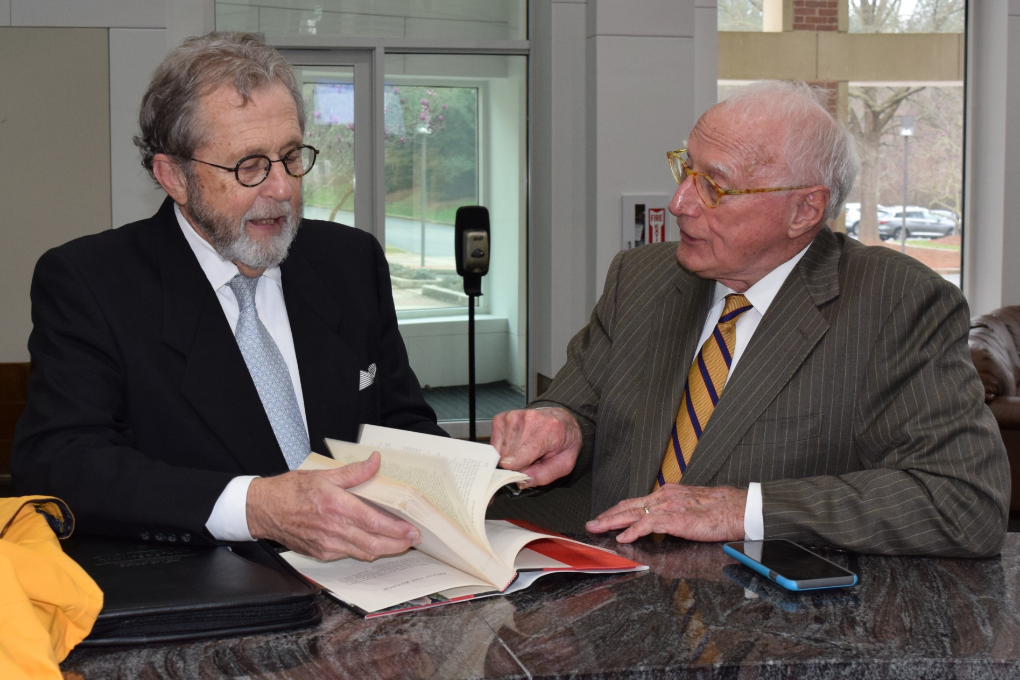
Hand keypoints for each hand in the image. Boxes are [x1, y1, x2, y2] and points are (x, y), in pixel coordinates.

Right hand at [246, 451, 419, 560]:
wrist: (263, 509)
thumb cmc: (291, 490)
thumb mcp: (324, 475)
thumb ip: (354, 472)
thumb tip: (375, 461)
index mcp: (336, 506)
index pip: (374, 522)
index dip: (396, 529)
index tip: (411, 529)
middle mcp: (333, 529)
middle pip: (374, 544)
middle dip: (397, 544)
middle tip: (412, 540)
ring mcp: (326, 544)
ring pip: (363, 553)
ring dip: (384, 550)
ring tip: (399, 543)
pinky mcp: (321, 553)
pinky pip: (349, 555)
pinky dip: (365, 551)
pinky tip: (373, 544)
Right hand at [490, 408, 581, 486]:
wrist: (560, 420)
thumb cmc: (563, 441)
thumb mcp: (565, 463)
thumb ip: (546, 474)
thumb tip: (523, 481)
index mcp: (550, 429)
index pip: (527, 449)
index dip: (516, 462)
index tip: (507, 468)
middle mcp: (530, 419)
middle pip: (510, 454)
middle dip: (518, 465)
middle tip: (530, 461)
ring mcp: (514, 417)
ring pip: (500, 451)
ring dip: (510, 457)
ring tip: (525, 451)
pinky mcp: (502, 418)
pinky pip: (494, 444)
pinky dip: (502, 449)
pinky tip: (515, 445)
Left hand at [585, 484, 746, 542]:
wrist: (740, 508)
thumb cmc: (721, 509)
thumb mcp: (691, 508)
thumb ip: (674, 513)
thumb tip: (662, 523)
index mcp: (668, 493)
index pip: (636, 502)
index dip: (618, 510)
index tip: (605, 517)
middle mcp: (665, 496)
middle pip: (628, 505)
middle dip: (607, 515)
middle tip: (591, 523)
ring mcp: (669, 506)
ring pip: (633, 513)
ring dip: (612, 522)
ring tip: (597, 529)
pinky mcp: (676, 519)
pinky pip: (648, 524)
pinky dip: (632, 531)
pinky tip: (622, 538)